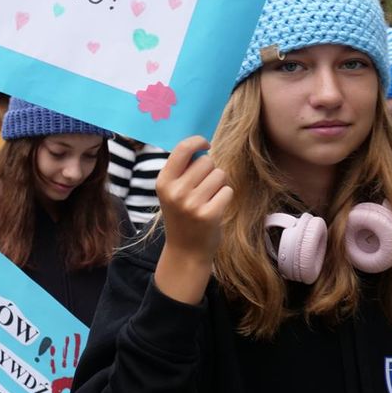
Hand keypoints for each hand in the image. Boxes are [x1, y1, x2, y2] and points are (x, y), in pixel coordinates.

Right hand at [154, 136, 232, 304]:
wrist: (186, 251)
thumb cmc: (182, 215)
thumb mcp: (171, 192)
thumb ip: (182, 169)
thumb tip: (202, 144)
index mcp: (163, 182)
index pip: (182, 149)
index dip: (198, 141)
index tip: (206, 144)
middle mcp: (176, 192)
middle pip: (206, 161)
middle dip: (210, 170)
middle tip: (204, 187)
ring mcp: (192, 204)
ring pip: (219, 175)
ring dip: (219, 183)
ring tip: (209, 198)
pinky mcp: (210, 214)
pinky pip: (227, 190)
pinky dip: (225, 196)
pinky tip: (216, 207)